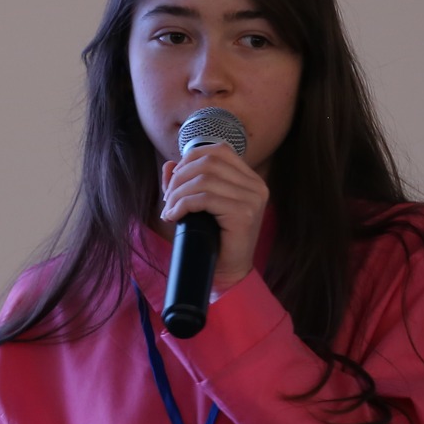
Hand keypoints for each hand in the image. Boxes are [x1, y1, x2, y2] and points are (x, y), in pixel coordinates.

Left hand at [160, 143, 268, 293]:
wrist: (227, 273)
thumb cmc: (213, 239)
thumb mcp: (198, 206)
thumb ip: (186, 184)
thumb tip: (168, 164)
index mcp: (249, 179)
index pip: (219, 150)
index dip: (190, 159)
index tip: (174, 181)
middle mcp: (256, 186)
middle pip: (209, 162)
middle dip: (180, 177)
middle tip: (167, 199)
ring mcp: (252, 199)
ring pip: (204, 179)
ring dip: (178, 193)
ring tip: (169, 209)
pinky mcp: (244, 215)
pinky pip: (205, 199)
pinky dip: (183, 205)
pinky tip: (173, 216)